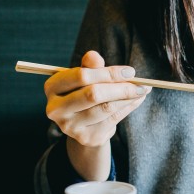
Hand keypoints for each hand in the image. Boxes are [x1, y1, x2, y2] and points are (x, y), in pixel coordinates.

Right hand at [44, 51, 148, 179]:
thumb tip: (94, 56)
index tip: (130, 72)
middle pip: (93, 94)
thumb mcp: (84, 76)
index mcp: (52, 87)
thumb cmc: (84, 92)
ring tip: (142, 90)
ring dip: (128, 98)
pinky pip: (113, 120)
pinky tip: (136, 100)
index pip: (81, 76)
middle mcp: (56, 109)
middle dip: (121, 88)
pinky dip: (128, 108)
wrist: (83, 124)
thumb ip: (90, 66)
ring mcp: (70, 126)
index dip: (108, 73)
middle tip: (141, 84)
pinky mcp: (86, 137)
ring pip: (106, 108)